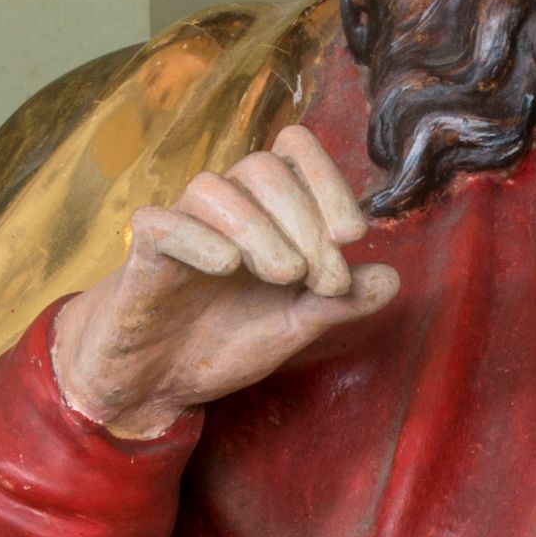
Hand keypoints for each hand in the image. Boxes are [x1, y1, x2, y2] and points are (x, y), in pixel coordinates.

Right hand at [51, 123, 398, 437]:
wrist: (156, 383)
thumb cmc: (223, 342)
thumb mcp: (293, 328)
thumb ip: (339, 303)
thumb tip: (393, 279)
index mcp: (262, 213)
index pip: (294, 153)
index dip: (328, 181)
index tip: (353, 235)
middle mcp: (223, 209)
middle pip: (263, 168)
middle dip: (305, 220)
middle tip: (322, 279)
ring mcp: (181, 227)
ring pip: (215, 188)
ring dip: (259, 228)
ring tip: (284, 277)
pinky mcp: (142, 255)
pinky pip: (163, 223)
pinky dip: (198, 238)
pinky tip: (226, 266)